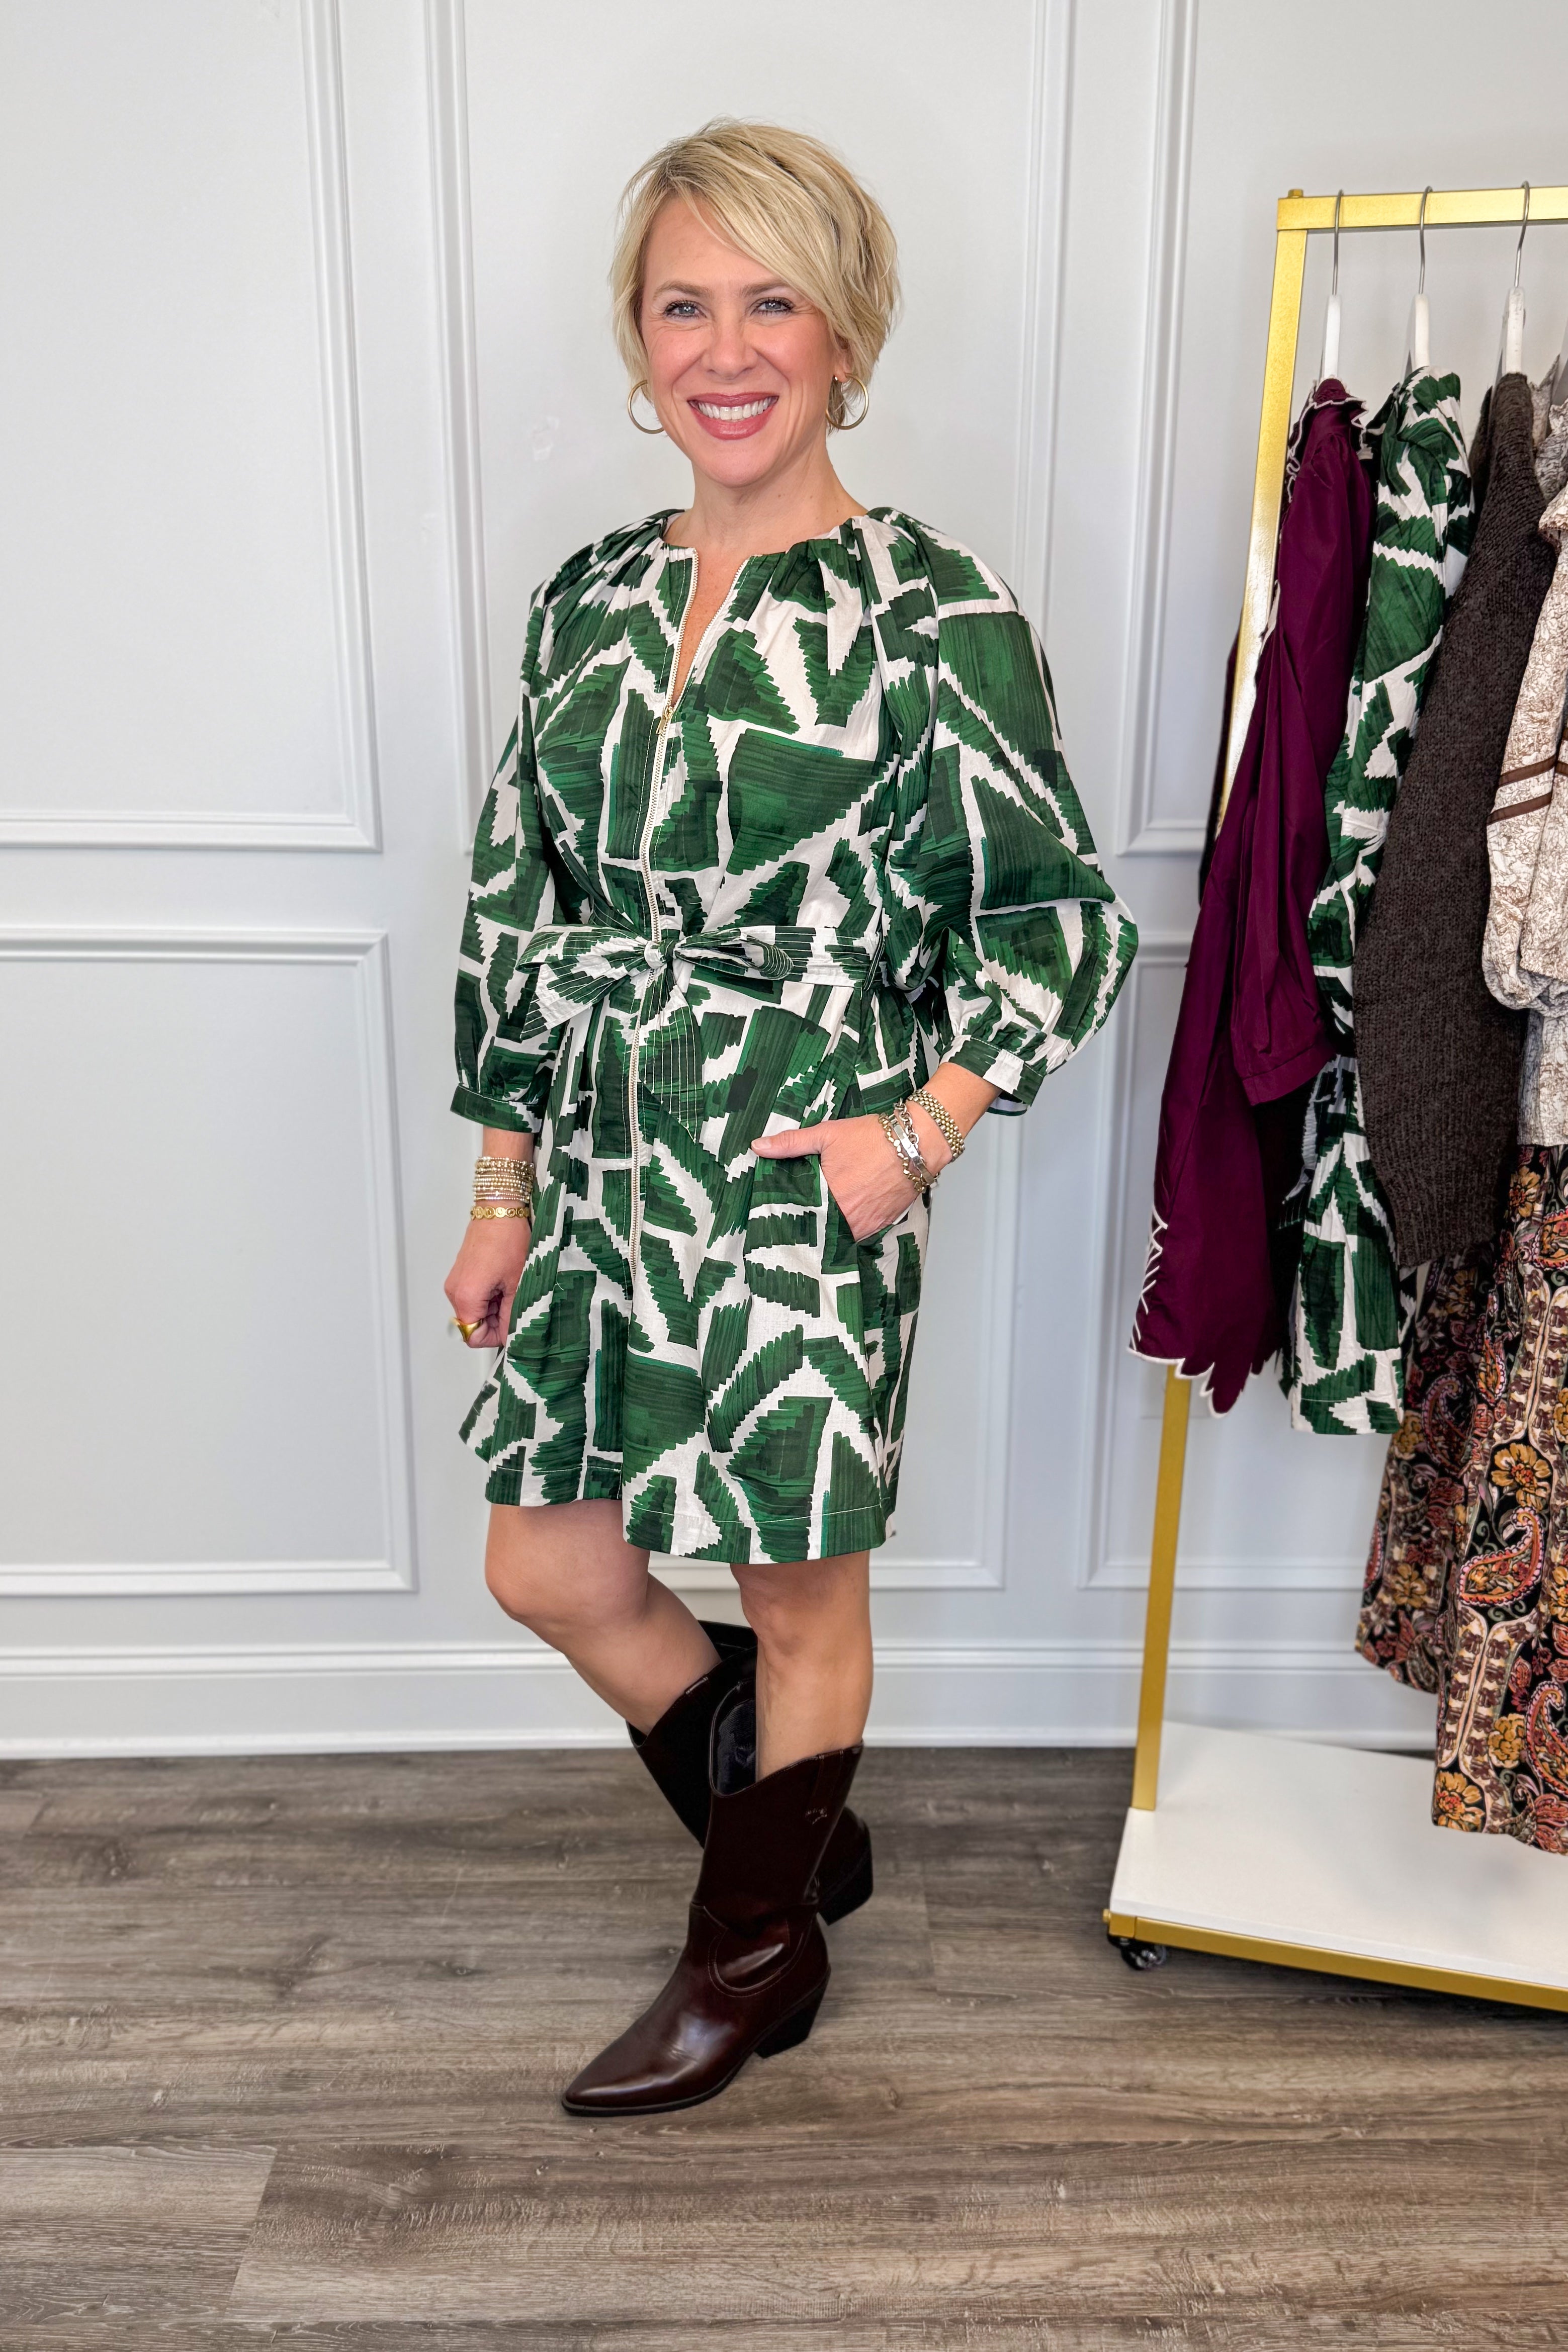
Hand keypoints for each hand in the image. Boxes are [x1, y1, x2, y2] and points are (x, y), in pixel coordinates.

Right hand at [444, 1215, 530, 1347]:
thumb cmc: (508, 1239)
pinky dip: (488, 1296)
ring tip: (510, 1288)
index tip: (511, 1325)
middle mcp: (455, 1291)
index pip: (473, 1336)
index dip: (495, 1336)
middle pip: (472, 1325)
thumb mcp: (517, 1283)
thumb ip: (511, 1315)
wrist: (499, 1210)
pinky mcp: (460, 1276)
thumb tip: (510, 1334)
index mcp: (466, 1296)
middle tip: (516, 1302)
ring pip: (474, 1312)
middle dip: (496, 1321)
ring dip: (494, 1308)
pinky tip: (503, 1283)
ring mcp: (456, 1283)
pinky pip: (472, 1297)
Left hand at [751, 1113, 942, 1241]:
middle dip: (807, 1227)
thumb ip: (790, 1143)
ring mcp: (865, 1223)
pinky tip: (841, 1221)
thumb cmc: (872, 1136)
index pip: (798, 1216)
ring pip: (838, 1236)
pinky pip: (858, 1236)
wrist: (917, 1143)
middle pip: (818, 1230)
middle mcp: (846, 1215)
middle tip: (792, 1224)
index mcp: (828, 1195)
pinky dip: (848, 1231)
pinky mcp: (881, 1225)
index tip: (777, 1218)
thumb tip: (757, 1146)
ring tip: (814, 1224)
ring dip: (828, 1230)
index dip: (788, 1217)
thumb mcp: (827, 1134)